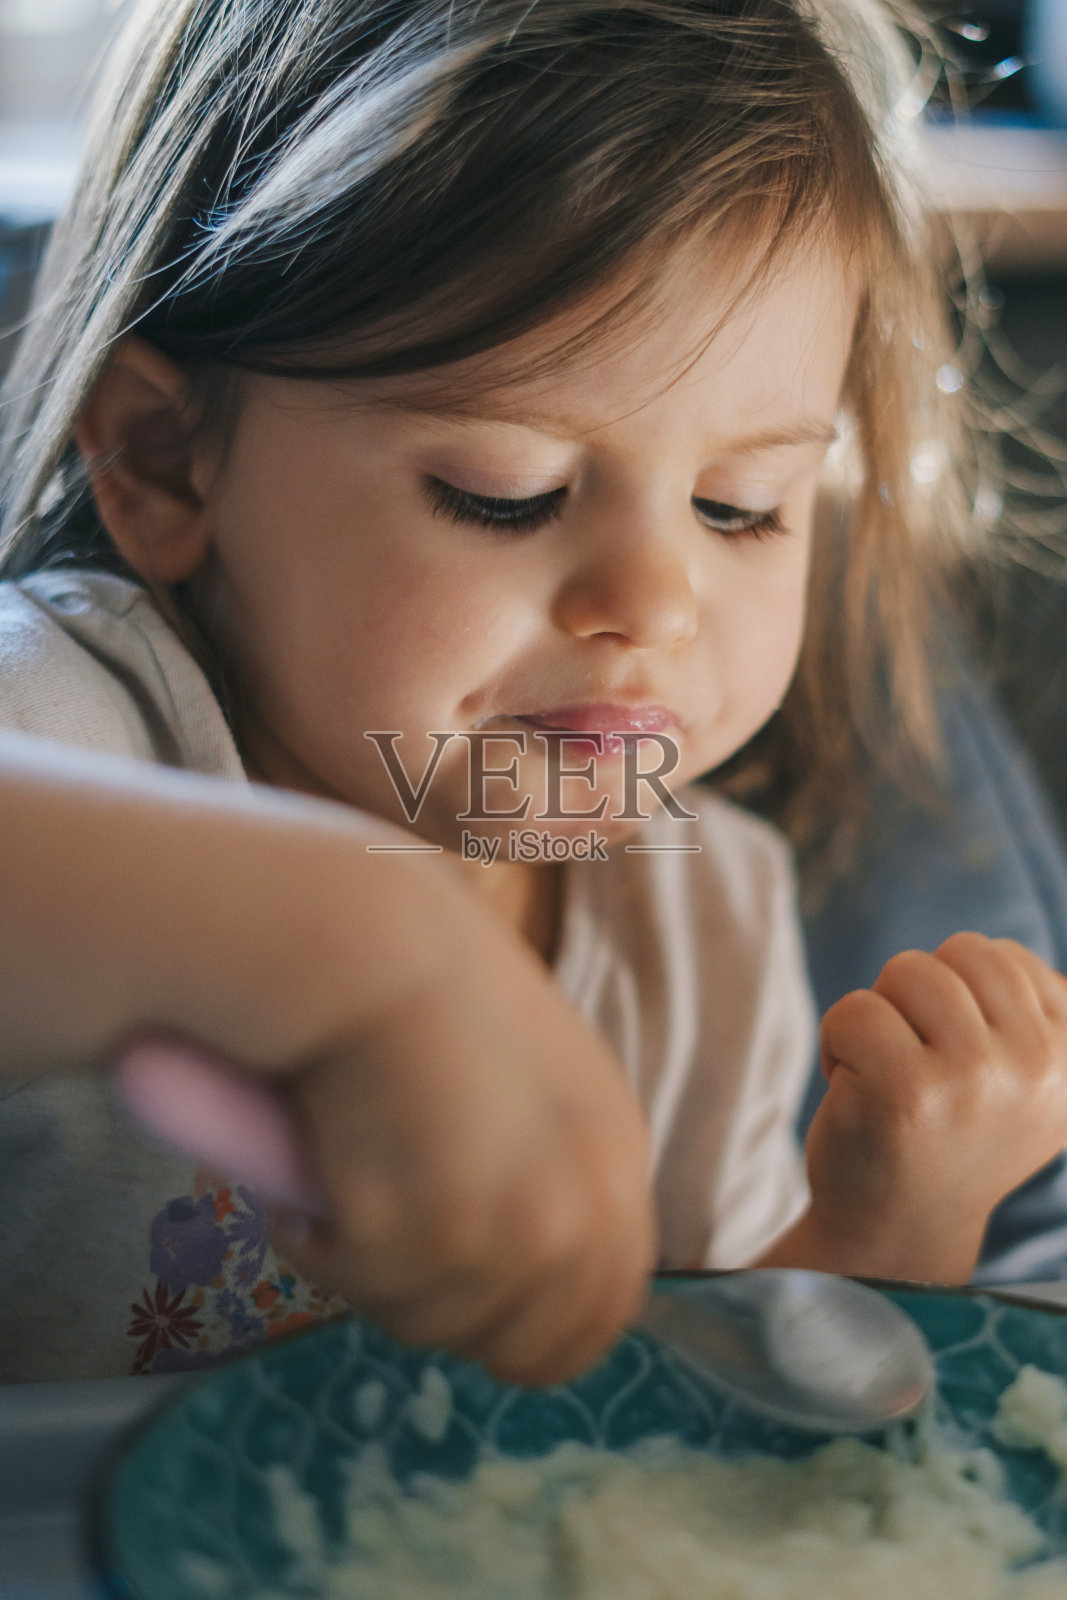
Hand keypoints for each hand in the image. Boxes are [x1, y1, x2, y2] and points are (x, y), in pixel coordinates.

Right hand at [119, 907, 654, 1387]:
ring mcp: (519, 1229)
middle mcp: (588, 1203)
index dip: (536, 1332)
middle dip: (450, 1318)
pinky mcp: (437, 1237)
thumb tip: (510, 1253)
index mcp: (617, 1155)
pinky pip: (361, 1288)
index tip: (469, 1318)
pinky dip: (318, 1246)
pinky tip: (309, 1176)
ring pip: (433, 1326)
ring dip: (373, 1275)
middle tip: (384, 1259)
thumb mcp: (531, 1073)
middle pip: (532, 1349)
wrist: (372, 941)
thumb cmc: (426, 977)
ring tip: (340, 1186)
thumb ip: (545, 1158)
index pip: (610, 1310)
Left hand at [803, 933, 1066, 1281]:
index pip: (1001, 957)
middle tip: (915, 1064)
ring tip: (887, 1074)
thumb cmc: (948, 1132)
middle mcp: (1035, 1067)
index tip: (956, 1065)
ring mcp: (974, 1077)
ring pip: (907, 971)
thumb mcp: (1021, 1080)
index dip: (955, 998)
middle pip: (957, 953)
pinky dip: (836, 1043)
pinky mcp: (905, 1089)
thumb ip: (1036, 1015)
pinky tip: (854, 1091)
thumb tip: (1031, 968)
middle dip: (917, 998)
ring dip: (880, 1016)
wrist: (898, 1229)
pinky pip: (855, 1009)